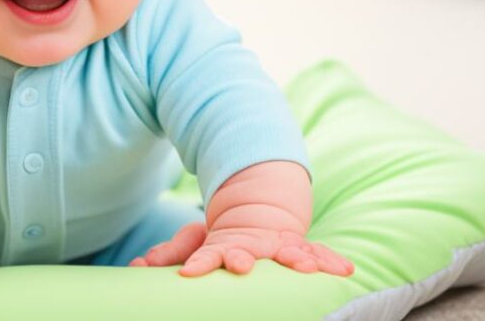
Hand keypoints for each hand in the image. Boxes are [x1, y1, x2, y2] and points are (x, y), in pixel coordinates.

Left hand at [130, 223, 351, 276]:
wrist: (263, 210)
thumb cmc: (227, 238)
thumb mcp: (196, 240)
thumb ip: (172, 253)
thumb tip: (139, 265)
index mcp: (227, 242)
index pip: (210, 253)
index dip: (200, 262)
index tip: (189, 273)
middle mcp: (256, 243)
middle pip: (250, 250)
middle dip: (245, 258)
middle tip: (242, 266)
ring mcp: (282, 245)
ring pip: (288, 250)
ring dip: (295, 258)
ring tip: (304, 267)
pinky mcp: (303, 250)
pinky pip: (320, 254)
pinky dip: (331, 260)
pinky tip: (345, 269)